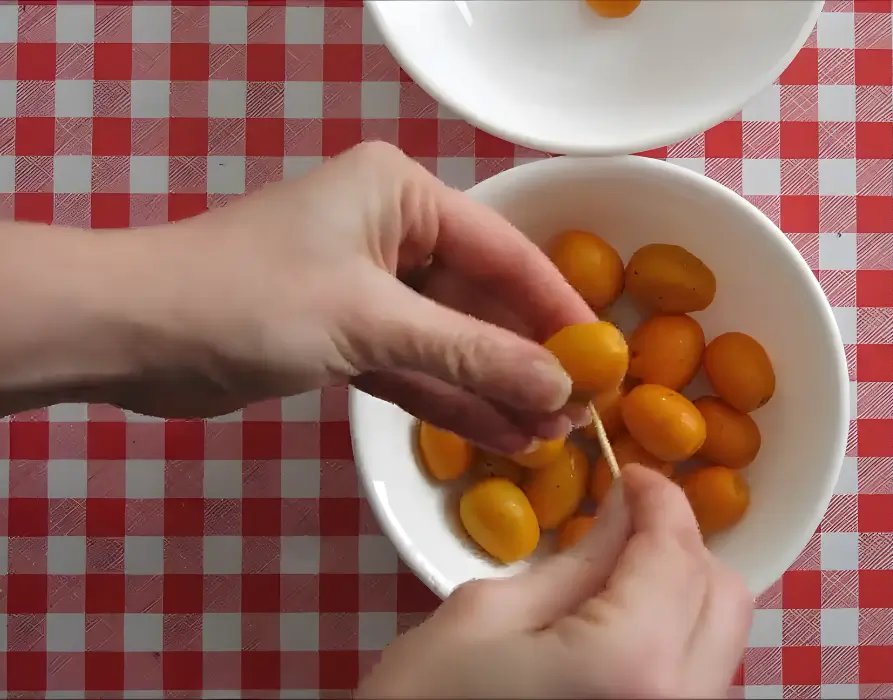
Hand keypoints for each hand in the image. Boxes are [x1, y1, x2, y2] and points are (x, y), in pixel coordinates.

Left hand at [109, 142, 595, 451]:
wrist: (133, 334)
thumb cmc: (251, 299)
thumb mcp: (372, 321)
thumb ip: (471, 354)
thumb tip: (559, 388)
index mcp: (402, 194)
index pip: (504, 252)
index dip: (556, 308)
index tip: (604, 358)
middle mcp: (393, 232)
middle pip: (482, 301)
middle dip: (526, 359)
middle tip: (579, 413)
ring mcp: (369, 288)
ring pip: (451, 342)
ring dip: (495, 389)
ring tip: (550, 438)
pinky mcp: (346, 336)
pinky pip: (415, 367)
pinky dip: (452, 400)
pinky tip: (501, 437)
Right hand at [355, 465, 753, 698]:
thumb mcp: (486, 616)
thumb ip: (575, 562)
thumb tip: (624, 512)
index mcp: (632, 660)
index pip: (677, 551)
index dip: (660, 498)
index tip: (630, 472)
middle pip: (723, 595)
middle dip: (680, 546)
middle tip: (623, 524)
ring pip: (720, 641)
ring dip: (682, 595)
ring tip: (616, 579)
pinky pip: (697, 681)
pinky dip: (673, 641)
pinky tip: (619, 630)